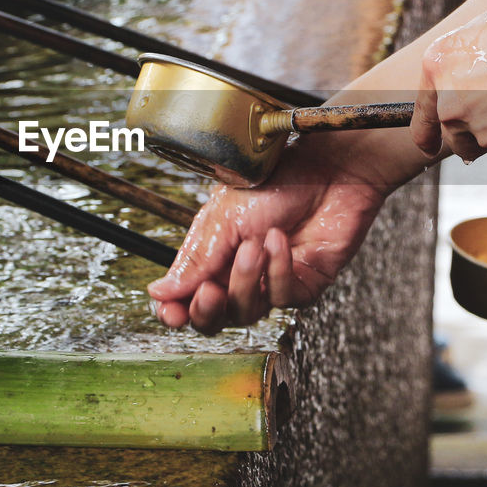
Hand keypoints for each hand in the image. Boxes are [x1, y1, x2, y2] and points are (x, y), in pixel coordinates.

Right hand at [147, 137, 391, 332]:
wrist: (329, 168)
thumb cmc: (277, 180)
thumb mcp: (224, 217)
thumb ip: (195, 260)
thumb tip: (158, 292)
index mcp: (214, 255)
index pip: (187, 299)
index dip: (175, 312)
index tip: (169, 314)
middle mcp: (240, 273)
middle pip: (214, 318)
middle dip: (207, 310)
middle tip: (209, 291)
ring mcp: (272, 281)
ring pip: (246, 312)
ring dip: (245, 280)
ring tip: (253, 245)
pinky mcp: (305, 285)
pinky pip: (282, 298)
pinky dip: (277, 270)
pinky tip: (279, 241)